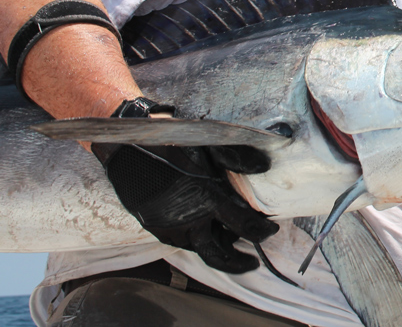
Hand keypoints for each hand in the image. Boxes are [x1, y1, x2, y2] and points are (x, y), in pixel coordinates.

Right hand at [91, 98, 278, 272]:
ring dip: (217, 251)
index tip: (270, 229)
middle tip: (251, 262)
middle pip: (219, 255)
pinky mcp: (155, 227)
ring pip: (200, 250)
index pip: (244, 226)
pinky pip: (182, 242)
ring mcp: (170, 227)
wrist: (128, 147)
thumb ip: (237, 157)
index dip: (261, 230)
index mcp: (207, 200)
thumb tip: (264, 165)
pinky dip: (197, 242)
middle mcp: (189, 221)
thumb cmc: (171, 143)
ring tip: (230, 246)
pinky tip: (205, 233)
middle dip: (238, 262)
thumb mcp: (208, 144)